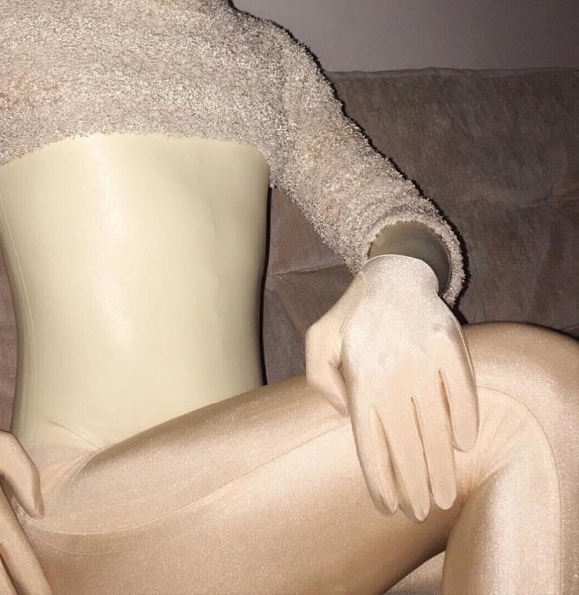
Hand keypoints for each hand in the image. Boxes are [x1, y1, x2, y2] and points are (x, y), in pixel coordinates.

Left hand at [304, 254, 477, 521]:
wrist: (394, 273)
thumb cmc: (353, 315)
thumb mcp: (319, 340)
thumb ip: (319, 379)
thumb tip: (347, 416)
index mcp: (358, 375)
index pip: (370, 441)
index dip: (380, 478)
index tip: (388, 505)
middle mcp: (390, 371)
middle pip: (406, 442)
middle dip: (415, 485)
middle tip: (422, 511)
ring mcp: (422, 358)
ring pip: (436, 426)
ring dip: (442, 466)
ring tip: (444, 495)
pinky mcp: (450, 344)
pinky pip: (462, 392)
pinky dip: (465, 420)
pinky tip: (463, 445)